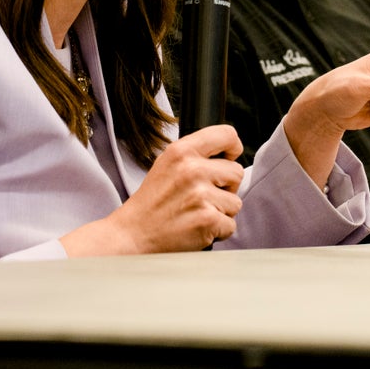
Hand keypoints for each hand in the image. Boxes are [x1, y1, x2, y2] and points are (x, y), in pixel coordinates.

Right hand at [59, 124, 244, 255]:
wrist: (133, 234)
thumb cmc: (151, 201)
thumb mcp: (167, 163)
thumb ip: (195, 155)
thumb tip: (229, 153)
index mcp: (182, 151)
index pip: (226, 135)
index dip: (233, 147)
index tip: (229, 157)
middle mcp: (192, 169)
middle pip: (236, 172)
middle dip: (226, 187)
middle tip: (202, 196)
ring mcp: (201, 195)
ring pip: (235, 202)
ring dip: (221, 211)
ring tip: (196, 213)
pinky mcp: (208, 220)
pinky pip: (231, 224)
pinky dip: (218, 231)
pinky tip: (197, 227)